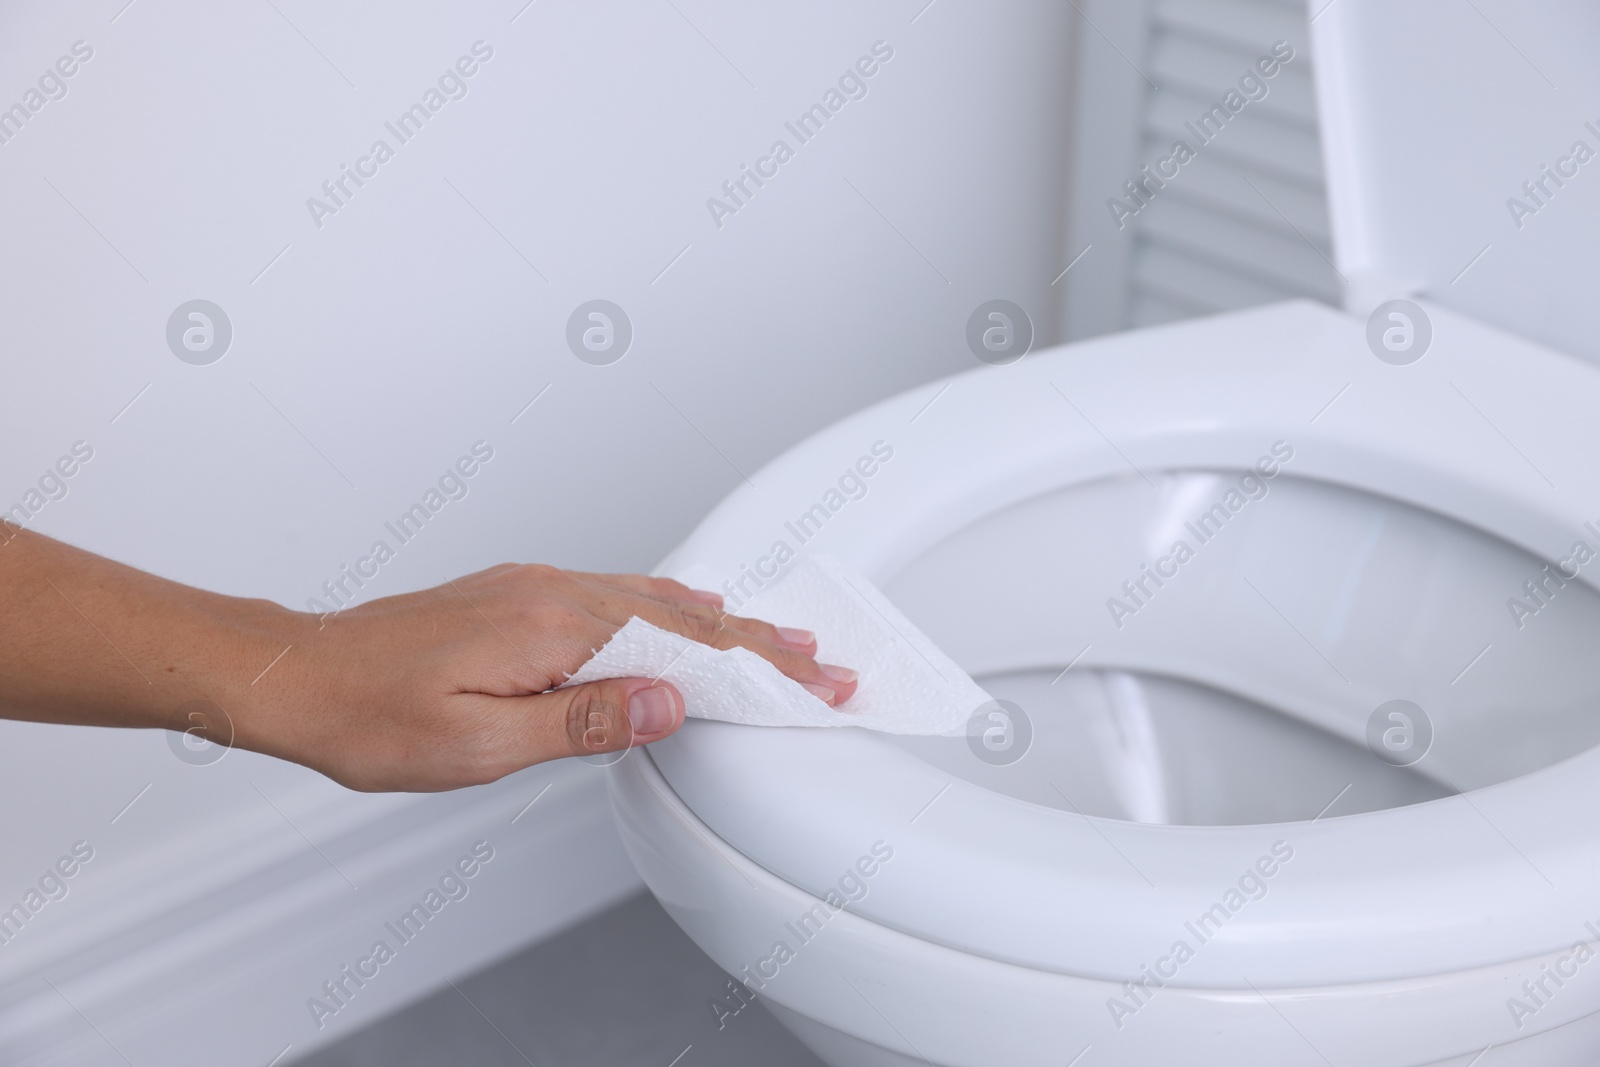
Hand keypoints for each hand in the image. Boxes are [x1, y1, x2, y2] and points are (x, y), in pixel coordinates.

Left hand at [243, 563, 859, 790]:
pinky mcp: (522, 595)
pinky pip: (618, 593)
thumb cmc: (371, 716)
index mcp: (556, 628)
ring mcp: (538, 588)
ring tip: (779, 638)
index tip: (817, 679)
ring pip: (655, 600)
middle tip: (824, 662)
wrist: (301, 674)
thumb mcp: (479, 744)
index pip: (686, 647)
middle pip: (684, 617)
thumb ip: (583, 720)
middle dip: (761, 644)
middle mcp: (555, 593)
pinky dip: (670, 605)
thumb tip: (670, 700)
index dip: (760, 667)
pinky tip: (688, 606)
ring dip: (723, 624)